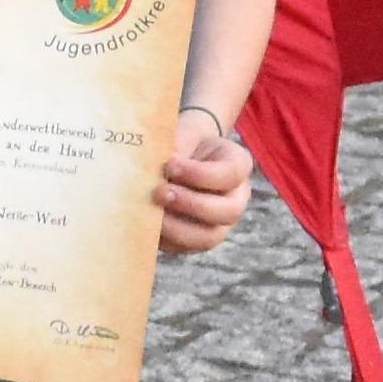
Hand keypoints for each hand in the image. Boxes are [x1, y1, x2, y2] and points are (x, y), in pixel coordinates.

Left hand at [160, 103, 256, 254]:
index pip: (230, 174)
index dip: (199, 174)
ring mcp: (218, 222)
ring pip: (209, 237)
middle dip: (191, 204)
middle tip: (159, 192)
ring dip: (178, 228)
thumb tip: (151, 161)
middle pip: (228, 211)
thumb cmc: (181, 142)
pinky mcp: (195, 238)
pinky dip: (164, 240)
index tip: (170, 164)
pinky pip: (185, 248)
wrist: (175, 156)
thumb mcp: (183, 133)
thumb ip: (176, 143)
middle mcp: (236, 198)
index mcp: (237, 166)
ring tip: (151, 214)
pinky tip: (145, 225)